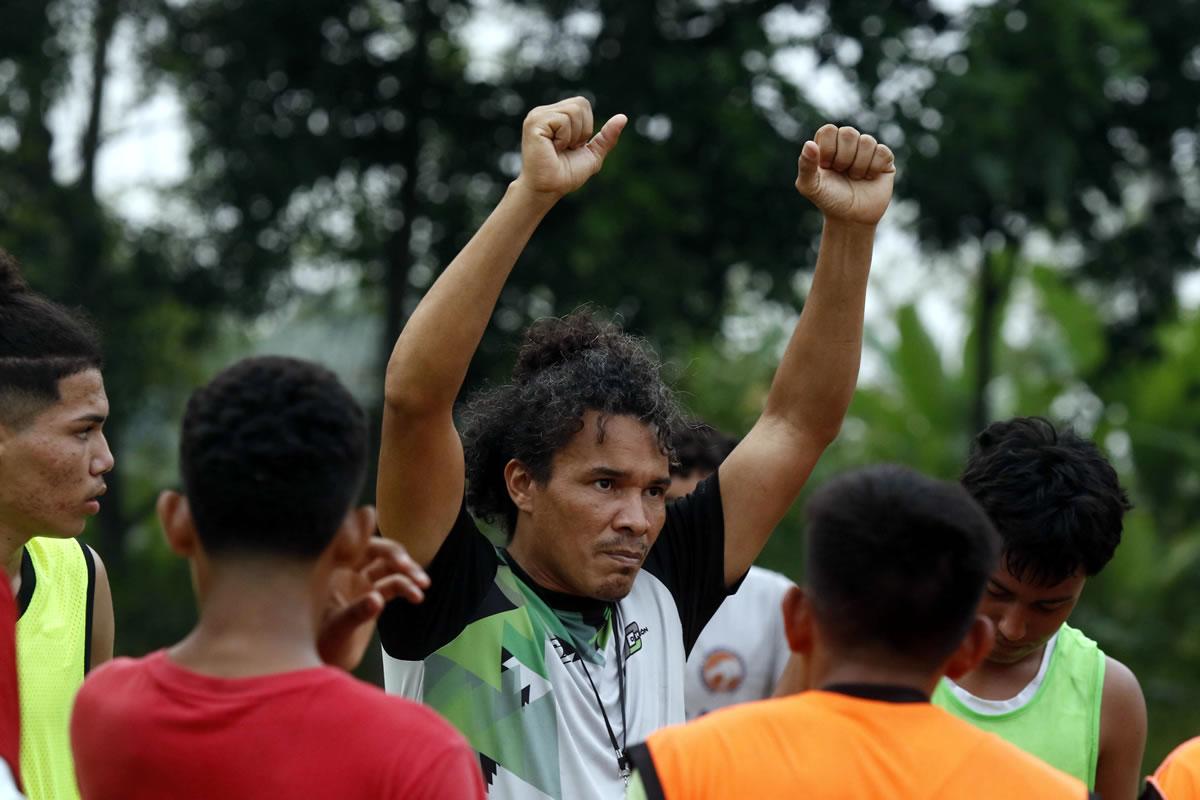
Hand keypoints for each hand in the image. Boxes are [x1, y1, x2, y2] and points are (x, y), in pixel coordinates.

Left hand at [317, 537, 429, 670]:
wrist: (325, 663)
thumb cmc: (322, 645)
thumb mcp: (337, 629)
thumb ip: (356, 612)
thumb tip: (378, 599)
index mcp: (333, 569)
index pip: (358, 545)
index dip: (380, 546)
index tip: (399, 560)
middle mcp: (348, 571)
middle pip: (378, 552)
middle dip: (398, 557)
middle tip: (412, 570)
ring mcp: (362, 583)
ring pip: (390, 568)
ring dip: (409, 573)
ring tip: (424, 584)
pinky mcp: (373, 596)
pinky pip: (394, 585)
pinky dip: (407, 588)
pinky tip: (418, 597)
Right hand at [514, 96, 626, 199]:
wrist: (549, 189)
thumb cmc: (565, 175)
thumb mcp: (592, 154)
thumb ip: (606, 137)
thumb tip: (623, 117)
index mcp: (556, 115)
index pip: (583, 104)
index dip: (586, 127)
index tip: (572, 146)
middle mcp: (545, 112)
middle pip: (581, 104)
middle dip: (581, 130)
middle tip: (566, 148)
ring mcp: (537, 116)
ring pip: (573, 111)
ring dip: (573, 136)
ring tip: (558, 149)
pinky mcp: (534, 123)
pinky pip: (563, 120)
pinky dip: (564, 138)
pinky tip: (552, 148)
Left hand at [795, 124, 894, 225]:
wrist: (851, 217)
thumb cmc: (829, 200)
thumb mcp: (810, 186)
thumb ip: (805, 166)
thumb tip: (809, 144)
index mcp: (827, 144)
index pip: (828, 130)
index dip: (828, 149)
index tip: (827, 167)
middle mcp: (847, 143)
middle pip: (848, 133)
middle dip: (844, 158)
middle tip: (841, 172)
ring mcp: (867, 149)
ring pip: (867, 141)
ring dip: (858, 166)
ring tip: (855, 177)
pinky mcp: (884, 158)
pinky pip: (882, 152)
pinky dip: (873, 168)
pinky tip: (869, 177)